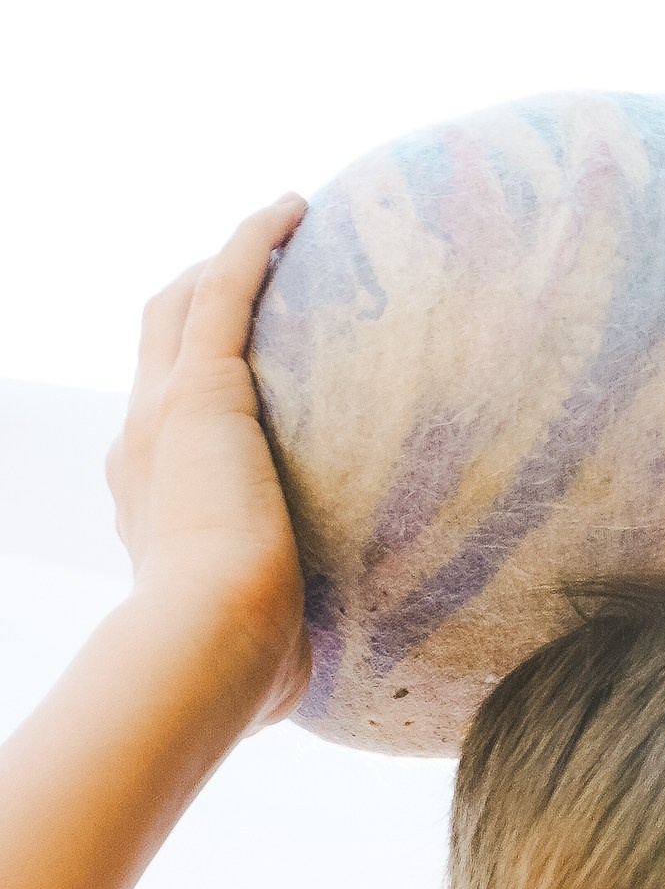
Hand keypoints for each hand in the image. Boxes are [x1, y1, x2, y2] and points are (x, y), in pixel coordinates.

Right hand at [106, 195, 310, 728]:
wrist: (209, 645)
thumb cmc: (242, 665)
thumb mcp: (256, 648)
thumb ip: (271, 642)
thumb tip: (298, 680)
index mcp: (151, 509)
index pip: (162, 431)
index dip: (190, 392)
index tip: (235, 384)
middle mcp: (142, 450)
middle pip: (156, 348)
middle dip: (195, 309)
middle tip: (250, 286)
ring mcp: (163, 412)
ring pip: (182, 306)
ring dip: (226, 264)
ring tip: (281, 229)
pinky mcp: (203, 388)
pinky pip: (226, 289)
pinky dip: (254, 243)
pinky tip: (295, 208)